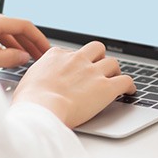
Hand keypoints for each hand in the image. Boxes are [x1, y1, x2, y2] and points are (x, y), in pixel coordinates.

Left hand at [0, 11, 50, 68]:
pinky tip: (3, 55)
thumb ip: (7, 59)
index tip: (46, 49)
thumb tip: (24, 57)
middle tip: (38, 56)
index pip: (22, 25)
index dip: (37, 38)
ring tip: (23, 58)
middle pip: (11, 27)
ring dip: (13, 44)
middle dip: (27, 42)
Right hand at [12, 41, 136, 127]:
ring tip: (115, 81)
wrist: (41, 108)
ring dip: (114, 72)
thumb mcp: (27, 81)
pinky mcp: (106, 87)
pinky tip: (129, 92)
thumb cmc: (30, 101)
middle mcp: (76, 59)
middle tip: (99, 69)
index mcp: (56, 56)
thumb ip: (37, 78)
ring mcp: (93, 72)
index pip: (71, 53)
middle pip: (96, 49)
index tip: (76, 71)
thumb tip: (36, 85)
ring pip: (113, 62)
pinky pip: (126, 80)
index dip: (76, 63)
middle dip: (99, 58)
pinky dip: (129, 86)